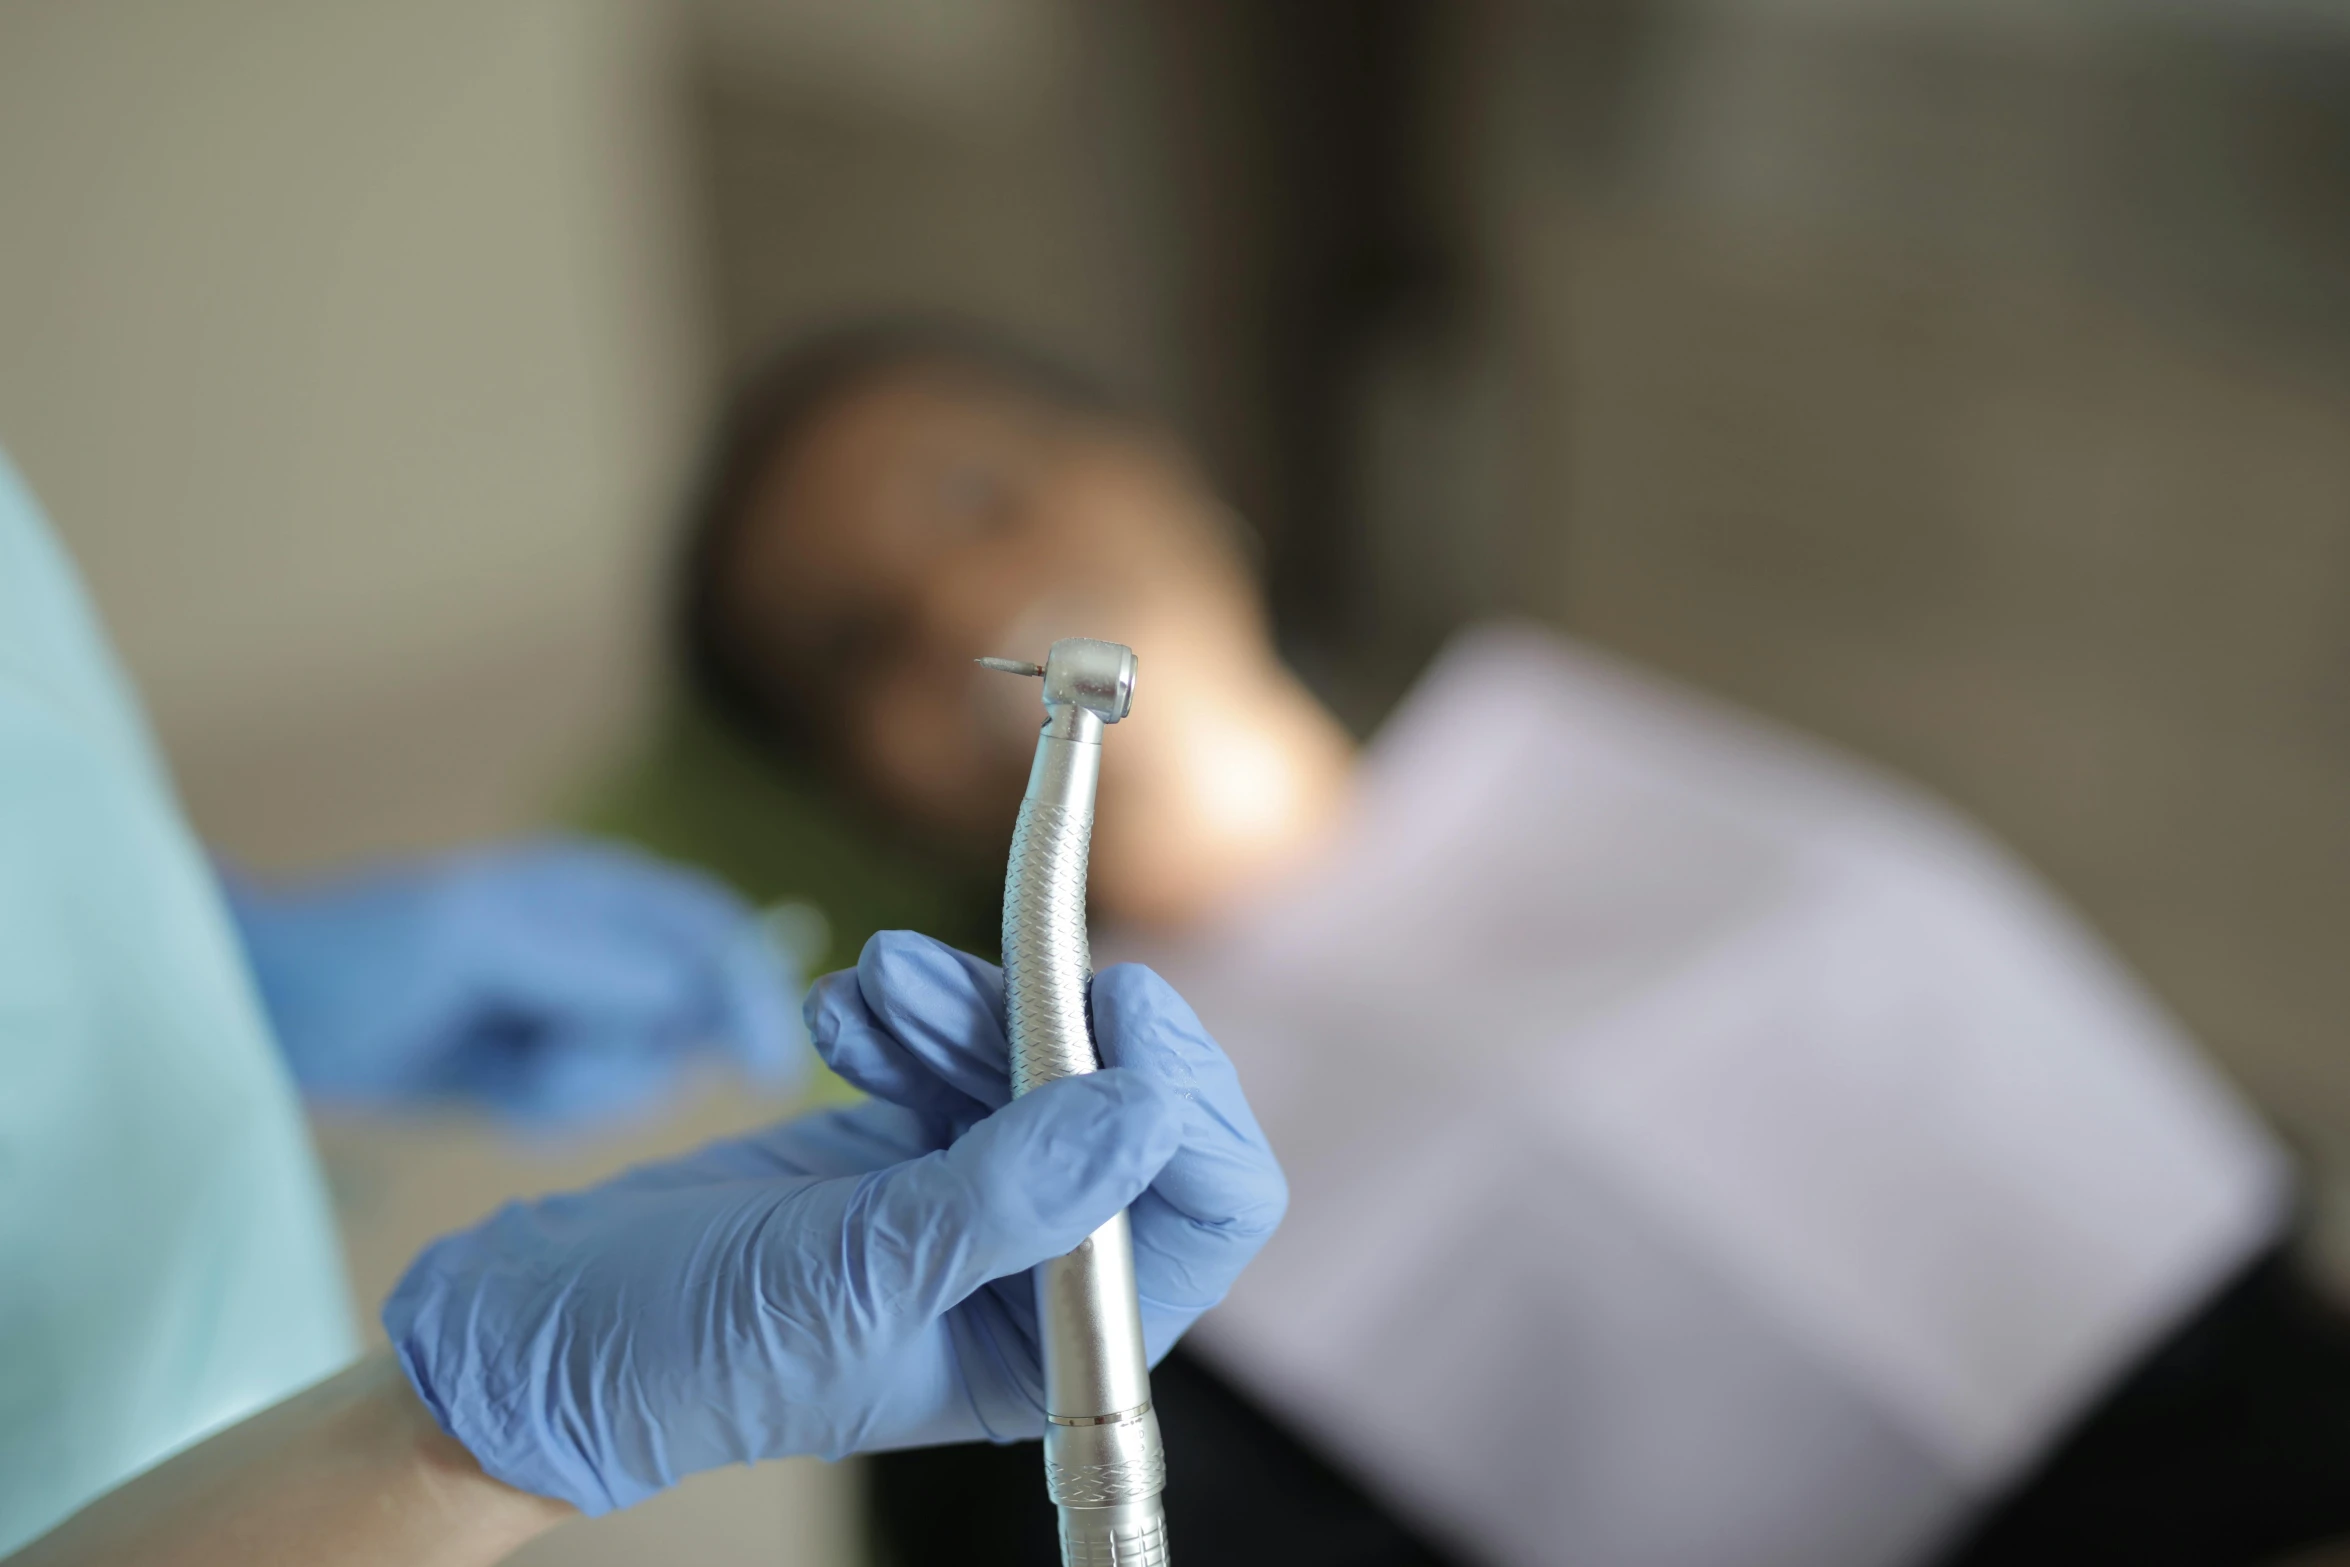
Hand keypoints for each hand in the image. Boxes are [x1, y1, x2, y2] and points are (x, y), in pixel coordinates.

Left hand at [222, 837, 799, 1124]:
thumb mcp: (484, 939)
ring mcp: (575, 1010)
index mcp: (606, 890)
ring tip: (497, 1071)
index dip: (756, 999)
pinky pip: (586, 1108)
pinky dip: (542, 1113)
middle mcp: (607, 947)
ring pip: (641, 1075)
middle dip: (631, 1060)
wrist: (267, 1005)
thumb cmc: (365, 946)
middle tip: (546, 1064)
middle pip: (692, 1021)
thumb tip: (690, 997)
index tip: (767, 1073)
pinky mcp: (542, 1064)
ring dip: (576, 1092)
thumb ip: (596, 963)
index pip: (722, 938)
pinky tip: (483, 1088)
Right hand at [381, 931, 1285, 1514]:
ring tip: (871, 994)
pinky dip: (914, 1013)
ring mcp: (981, 1196)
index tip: (1117, 1007)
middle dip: (1052, 1029)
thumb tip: (1144, 1109)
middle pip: (1136, 1111)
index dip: (1183, 1102)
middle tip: (962, 982)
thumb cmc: (690, 1345)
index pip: (1205, 1212)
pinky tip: (843, 1018)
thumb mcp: (854, 1275)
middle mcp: (1038, 1273)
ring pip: (1042, 1058)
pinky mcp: (920, 1140)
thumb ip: (1006, 1195)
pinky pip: (965, 1044)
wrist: (556, 1321)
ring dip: (965, 1005)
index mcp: (1054, 1345)